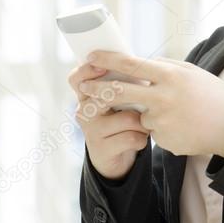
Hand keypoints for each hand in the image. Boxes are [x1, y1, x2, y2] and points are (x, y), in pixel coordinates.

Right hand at [66, 61, 149, 180]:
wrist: (117, 157)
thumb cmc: (122, 120)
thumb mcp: (119, 100)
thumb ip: (123, 83)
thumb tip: (140, 65)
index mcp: (86, 95)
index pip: (77, 78)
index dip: (88, 70)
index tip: (105, 67)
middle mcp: (84, 111)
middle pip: (107, 95)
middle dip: (135, 97)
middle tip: (146, 101)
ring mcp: (91, 131)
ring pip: (128, 118)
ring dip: (144, 122)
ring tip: (144, 124)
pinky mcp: (101, 149)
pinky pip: (132, 137)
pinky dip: (143, 138)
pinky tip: (140, 138)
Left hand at [79, 50, 223, 157]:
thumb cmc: (213, 95)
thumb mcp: (191, 73)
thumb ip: (164, 68)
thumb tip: (138, 64)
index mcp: (170, 75)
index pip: (130, 64)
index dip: (107, 59)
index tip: (90, 56)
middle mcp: (163, 97)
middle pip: (119, 92)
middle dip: (97, 89)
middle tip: (83, 87)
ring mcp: (163, 120)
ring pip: (140, 115)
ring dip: (150, 114)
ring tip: (179, 114)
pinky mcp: (164, 139)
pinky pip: (154, 131)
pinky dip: (163, 128)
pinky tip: (183, 126)